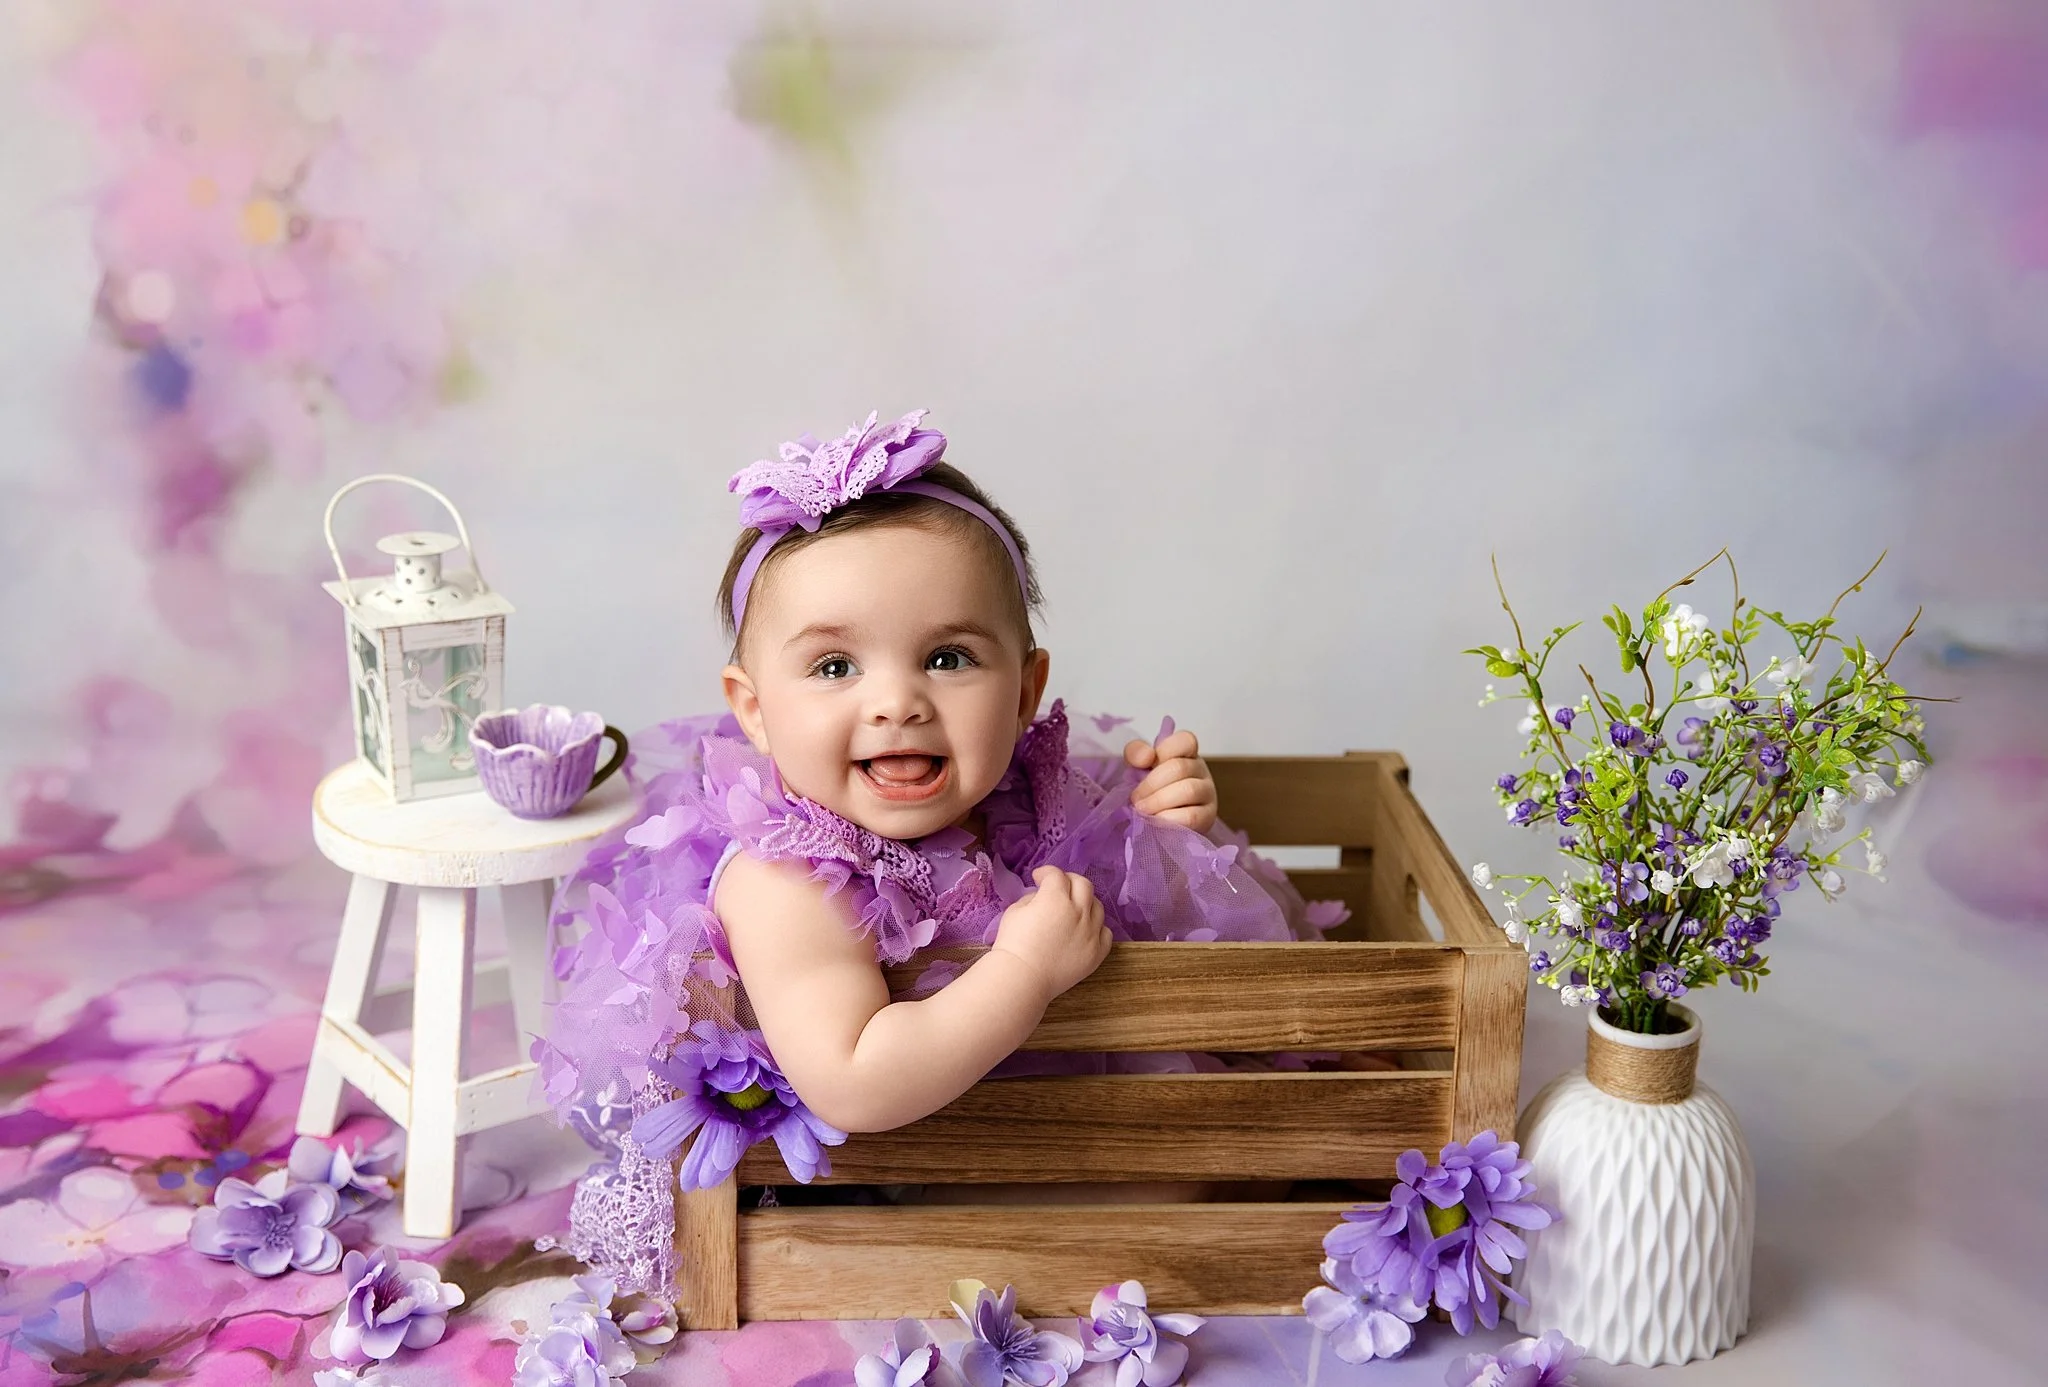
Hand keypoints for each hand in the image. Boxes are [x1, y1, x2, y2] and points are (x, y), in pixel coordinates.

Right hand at [991, 865, 1110, 1001]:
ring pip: (1098, 907)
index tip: (1038, 878)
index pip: (1057, 875)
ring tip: (1074, 909)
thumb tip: (1042, 897)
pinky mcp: (1097, 952)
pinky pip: (1105, 933)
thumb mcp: (1015, 911)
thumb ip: (1032, 898)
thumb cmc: (1013, 944)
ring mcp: (1091, 932)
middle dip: (1069, 880)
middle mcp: (1078, 912)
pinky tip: (1086, 930)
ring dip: (1086, 902)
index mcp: (1055, 899)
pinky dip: (1097, 928)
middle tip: (1059, 887)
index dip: (1046, 873)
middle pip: (1083, 885)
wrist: (1022, 978)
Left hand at [1125, 723, 1217, 832]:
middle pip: (1179, 768)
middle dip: (1151, 784)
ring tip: (1142, 810)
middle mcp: (1200, 770)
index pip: (1186, 740)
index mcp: (1186, 753)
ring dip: (1159, 801)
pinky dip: (1168, 818)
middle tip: (1135, 798)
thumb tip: (1146, 756)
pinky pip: (1191, 816)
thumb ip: (1136, 753)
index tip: (1145, 764)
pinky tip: (1156, 821)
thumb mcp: (1138, 767)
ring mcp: (1208, 793)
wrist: (1156, 822)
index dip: (1163, 750)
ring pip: (1188, 790)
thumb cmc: (1150, 791)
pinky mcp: (1208, 817)